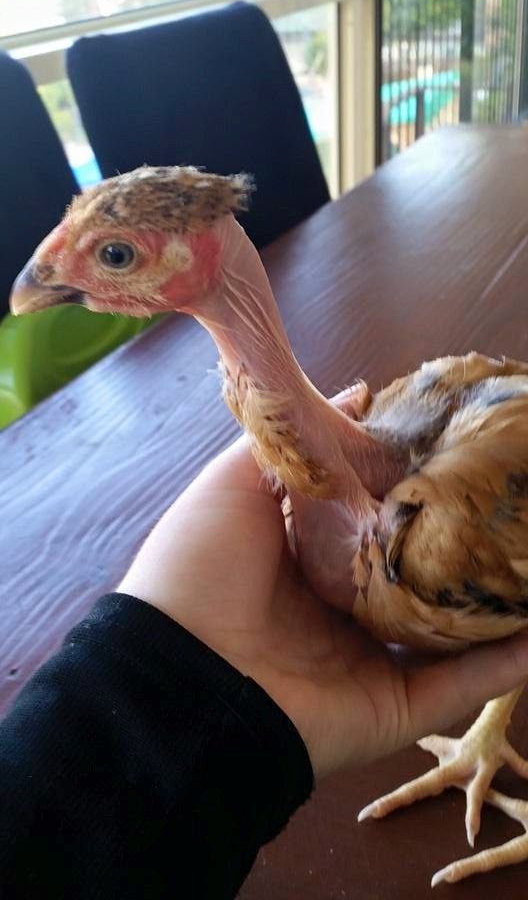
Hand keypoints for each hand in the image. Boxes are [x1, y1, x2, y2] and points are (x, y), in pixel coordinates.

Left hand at [119, 437, 527, 779]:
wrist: (179, 672)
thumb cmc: (198, 568)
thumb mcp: (236, 483)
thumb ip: (298, 441)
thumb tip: (358, 395)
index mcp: (306, 557)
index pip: (376, 518)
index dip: (415, 488)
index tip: (460, 454)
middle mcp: (341, 608)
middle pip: (417, 572)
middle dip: (462, 544)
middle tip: (510, 507)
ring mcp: (370, 659)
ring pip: (448, 627)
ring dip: (491, 599)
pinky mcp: (391, 704)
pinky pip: (460, 684)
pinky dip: (505, 662)